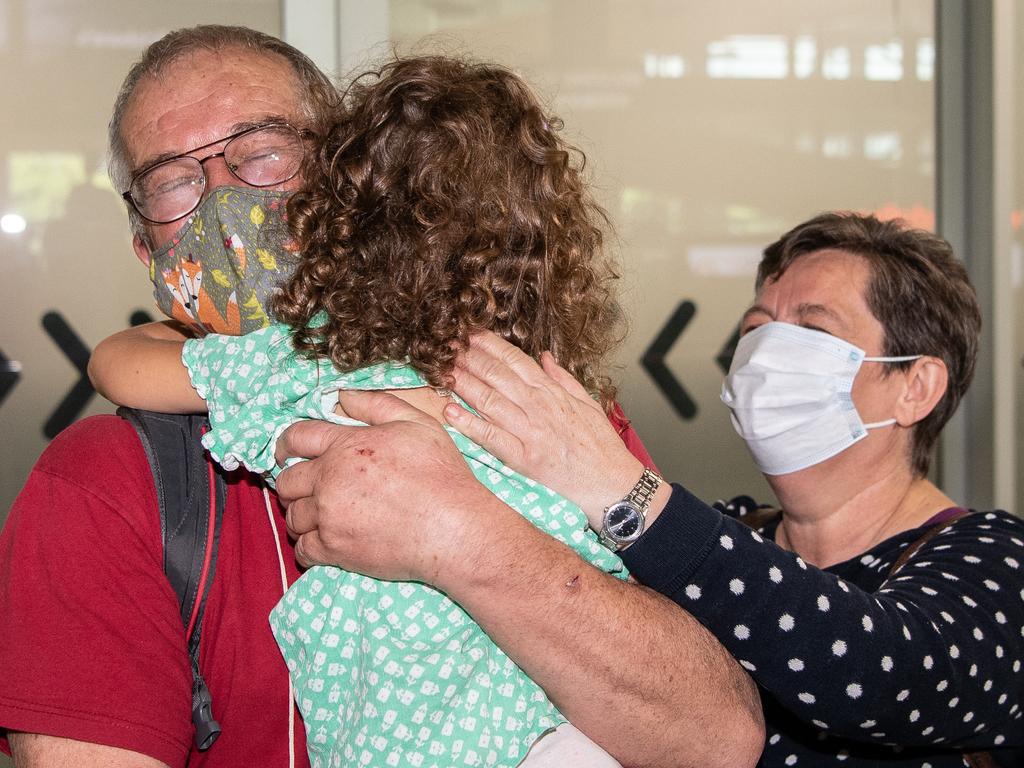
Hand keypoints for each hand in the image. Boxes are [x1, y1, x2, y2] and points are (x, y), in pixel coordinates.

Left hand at [274, 390, 501, 584]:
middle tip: (307, 489)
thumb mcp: (416, 424)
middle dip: (293, 483)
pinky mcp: (335, 550)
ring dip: (302, 515)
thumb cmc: (440, 475)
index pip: (296, 438)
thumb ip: (376, 404)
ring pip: (293, 517)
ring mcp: (329, 517)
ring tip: (319, 516)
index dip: (286, 444)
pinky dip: (308, 545)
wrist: (453, 528)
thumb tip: (343, 395)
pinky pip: (302, 549)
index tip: (287, 453)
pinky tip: (324, 541)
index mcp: (346, 446)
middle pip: (287, 481)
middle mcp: (329, 480)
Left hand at [443, 332, 643, 527]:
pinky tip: (449, 412)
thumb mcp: (587, 403)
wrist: (612, 483)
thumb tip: (545, 357)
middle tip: (444, 344)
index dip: (488, 345)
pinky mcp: (522, 458)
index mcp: (551, 392)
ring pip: (488, 400)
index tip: (468, 333)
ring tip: (439, 370)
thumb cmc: (601, 446)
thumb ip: (563, 378)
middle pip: (495, 375)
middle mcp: (537, 407)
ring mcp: (528, 432)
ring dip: (462, 383)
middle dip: (467, 357)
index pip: (514, 360)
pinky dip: (469, 425)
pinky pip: (490, 438)